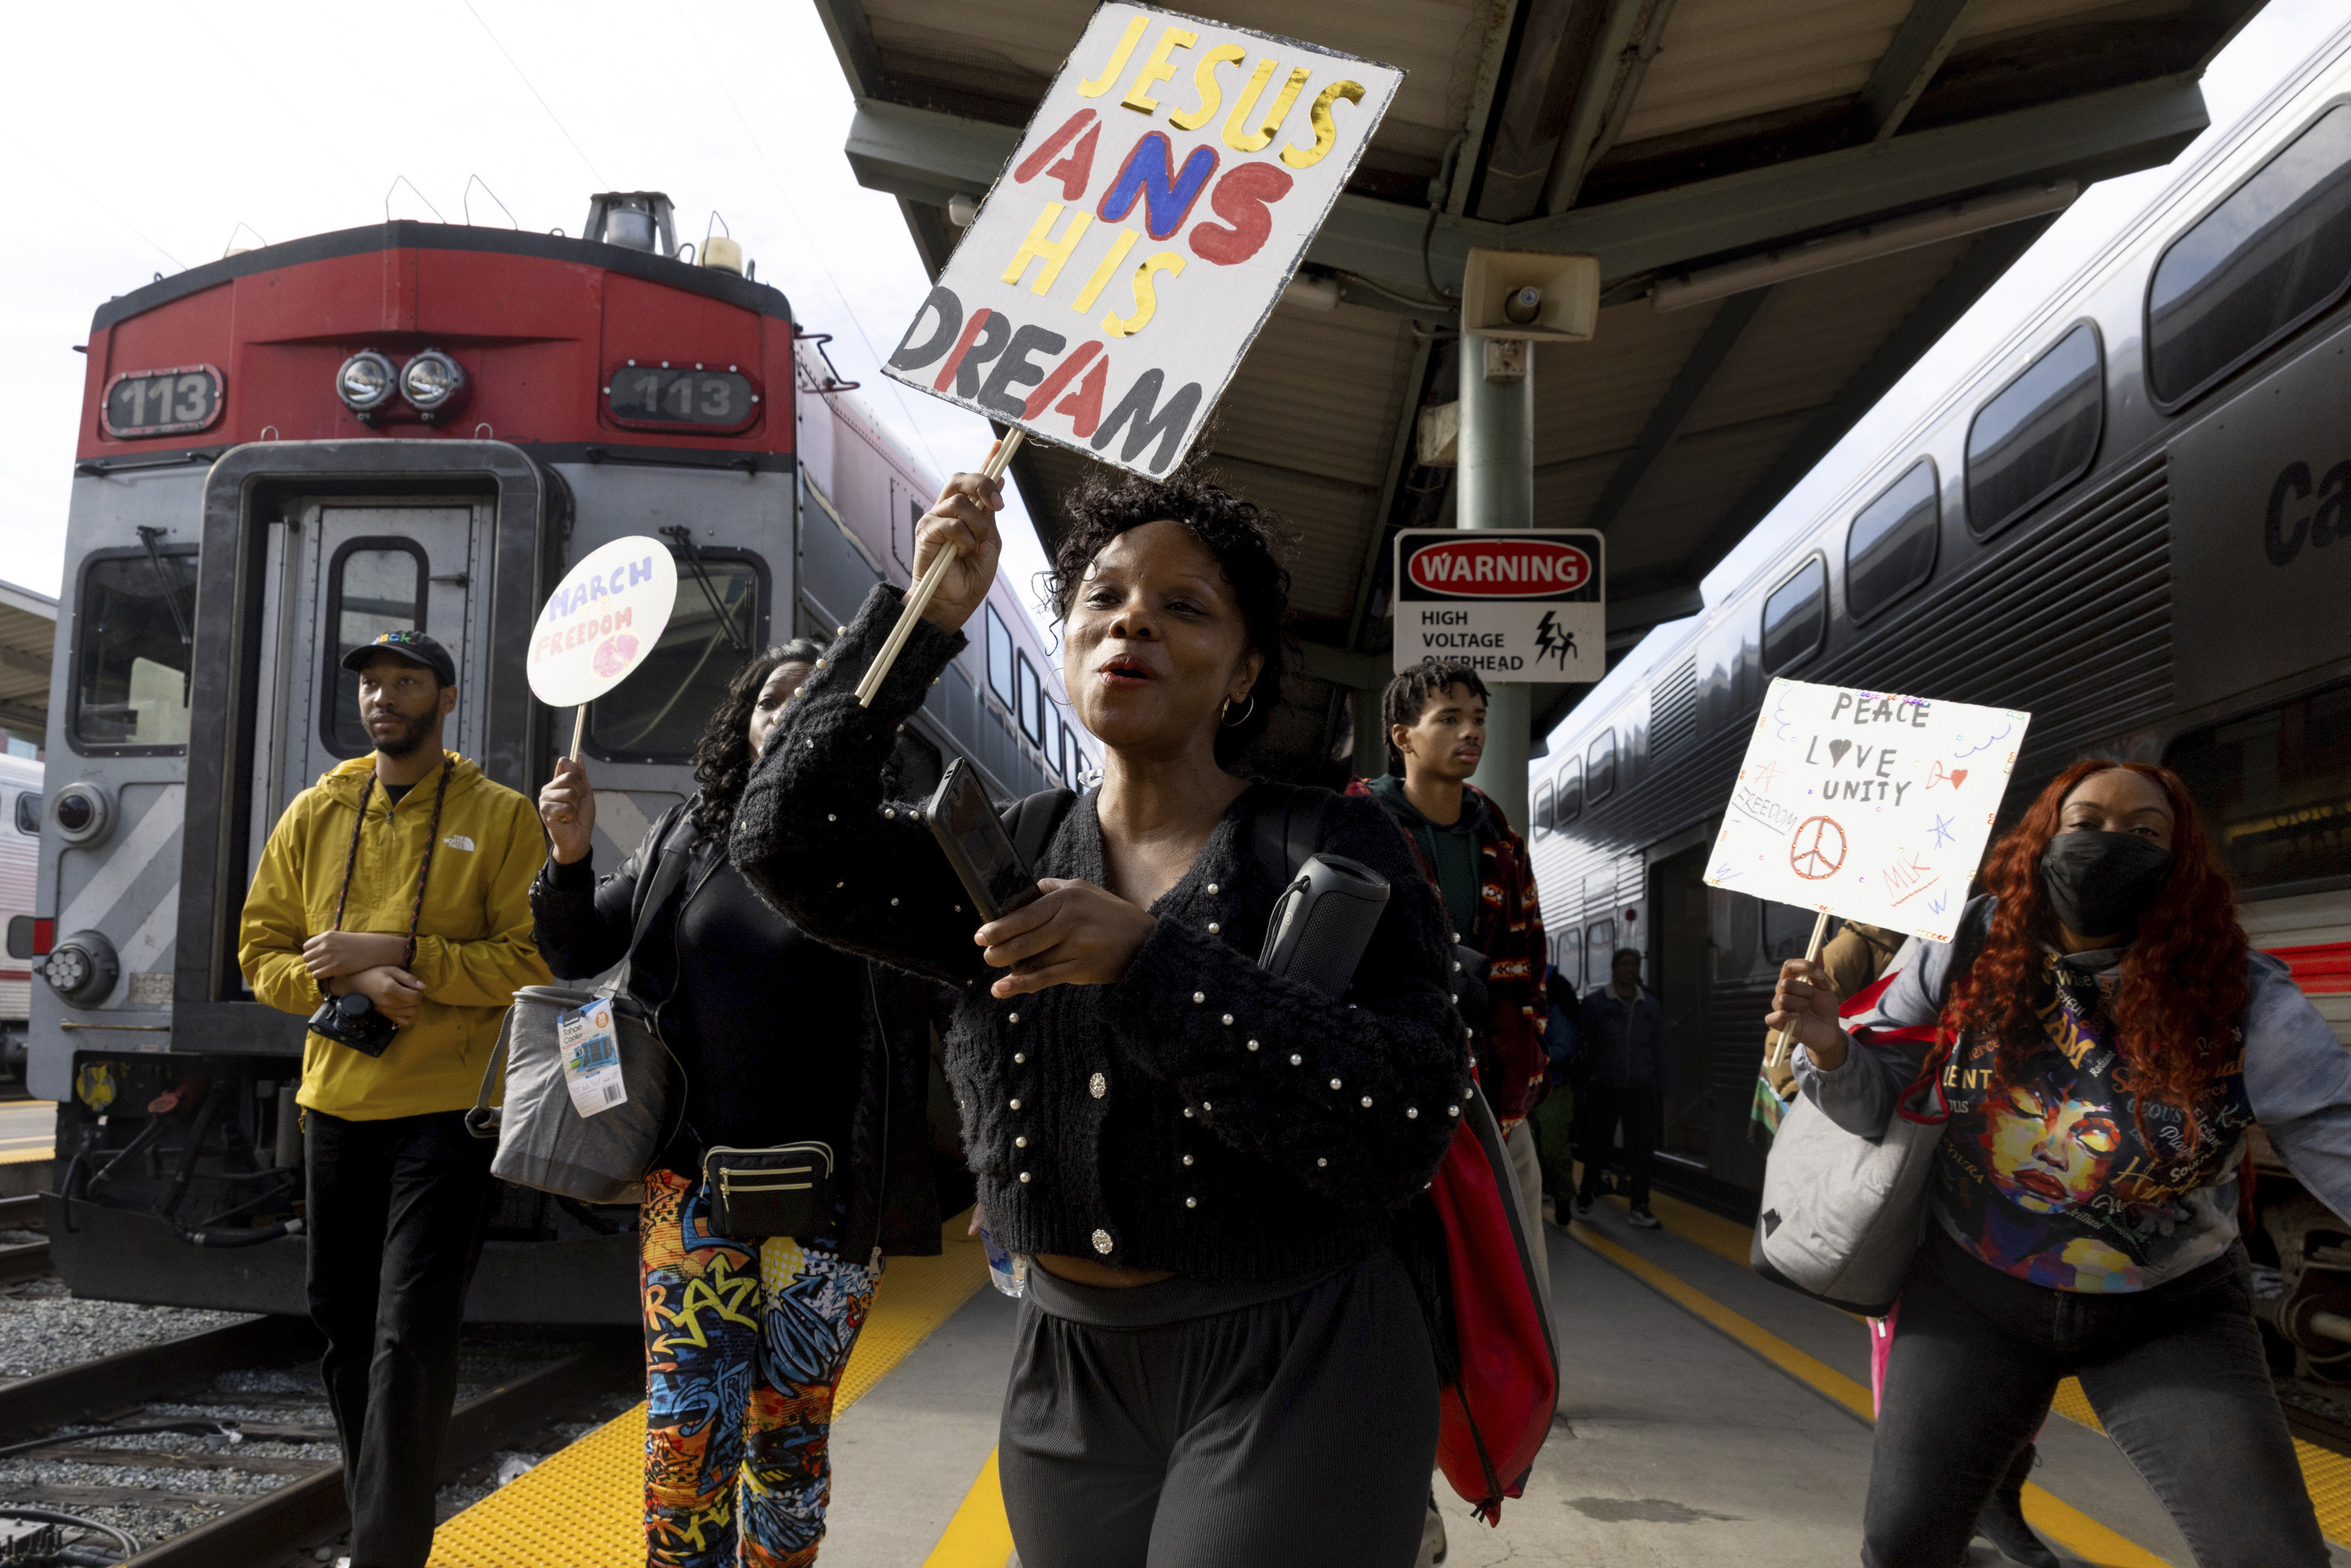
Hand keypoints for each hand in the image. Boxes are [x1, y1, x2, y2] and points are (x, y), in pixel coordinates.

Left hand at [303, 930, 407, 980]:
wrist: (372, 949)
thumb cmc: (357, 943)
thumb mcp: (340, 937)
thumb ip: (326, 942)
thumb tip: (315, 952)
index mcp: (326, 936)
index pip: (306, 947)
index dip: (311, 953)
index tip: (317, 956)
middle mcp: (325, 946)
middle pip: (306, 957)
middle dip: (312, 962)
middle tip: (321, 964)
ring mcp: (329, 957)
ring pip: (310, 967)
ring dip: (316, 969)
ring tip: (325, 969)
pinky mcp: (335, 968)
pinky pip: (317, 974)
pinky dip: (320, 976)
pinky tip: (328, 974)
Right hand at [330, 965, 426, 1026]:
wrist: (355, 985)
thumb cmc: (374, 974)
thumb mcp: (391, 970)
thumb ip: (408, 978)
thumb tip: (423, 986)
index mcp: (391, 989)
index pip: (415, 996)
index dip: (419, 991)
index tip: (413, 986)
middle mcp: (390, 1002)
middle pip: (415, 1005)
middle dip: (417, 998)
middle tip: (411, 990)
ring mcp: (387, 1011)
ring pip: (411, 1014)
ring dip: (413, 1006)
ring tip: (407, 998)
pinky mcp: (385, 1015)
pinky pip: (403, 1021)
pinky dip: (407, 1015)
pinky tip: (403, 1006)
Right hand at [538, 756, 595, 864]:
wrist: (578, 837)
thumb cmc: (581, 816)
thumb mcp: (585, 793)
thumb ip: (581, 775)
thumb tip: (578, 756)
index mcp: (557, 782)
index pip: (564, 762)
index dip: (576, 771)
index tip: (580, 785)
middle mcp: (548, 788)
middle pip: (569, 777)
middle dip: (580, 792)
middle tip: (576, 803)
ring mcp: (544, 799)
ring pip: (569, 793)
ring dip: (576, 806)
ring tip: (570, 813)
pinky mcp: (545, 810)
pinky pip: (565, 806)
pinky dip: (571, 815)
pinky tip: (566, 820)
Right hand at [910, 462, 1004, 631]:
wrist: (953, 603)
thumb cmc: (970, 577)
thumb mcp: (989, 542)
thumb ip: (990, 514)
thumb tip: (1000, 482)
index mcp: (963, 512)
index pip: (973, 481)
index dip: (986, 461)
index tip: (1001, 444)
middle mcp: (945, 510)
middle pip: (961, 480)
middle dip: (982, 484)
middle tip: (997, 505)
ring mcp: (933, 519)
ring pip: (959, 502)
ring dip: (976, 525)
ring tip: (976, 546)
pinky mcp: (925, 532)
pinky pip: (950, 524)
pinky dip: (963, 539)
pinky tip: (961, 553)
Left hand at [974, 878, 1154, 996]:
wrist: (1144, 941)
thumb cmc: (1109, 914)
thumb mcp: (1082, 889)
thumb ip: (1049, 890)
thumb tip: (1016, 898)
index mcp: (1066, 899)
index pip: (1023, 915)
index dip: (998, 928)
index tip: (981, 936)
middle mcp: (1069, 922)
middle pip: (1023, 940)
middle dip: (998, 950)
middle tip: (986, 954)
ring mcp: (1076, 947)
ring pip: (1031, 961)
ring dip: (1010, 968)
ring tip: (998, 969)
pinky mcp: (1081, 969)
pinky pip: (1044, 978)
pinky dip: (1020, 985)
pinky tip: (1003, 988)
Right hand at [1764, 957, 1848, 1070]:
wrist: (1829, 1031)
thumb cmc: (1825, 1008)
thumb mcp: (1824, 987)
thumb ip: (1818, 969)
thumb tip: (1819, 946)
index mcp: (1792, 981)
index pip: (1788, 965)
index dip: (1803, 966)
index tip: (1820, 974)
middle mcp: (1782, 992)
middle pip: (1785, 983)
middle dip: (1805, 990)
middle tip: (1813, 998)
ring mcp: (1779, 1008)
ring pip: (1783, 999)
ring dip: (1801, 1004)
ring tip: (1807, 1009)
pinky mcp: (1779, 1023)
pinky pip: (1773, 1017)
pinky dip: (1787, 1017)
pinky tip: (1798, 1018)